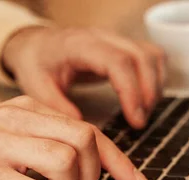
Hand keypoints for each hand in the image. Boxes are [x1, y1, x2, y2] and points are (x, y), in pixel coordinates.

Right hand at [0, 96, 147, 179]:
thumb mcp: (1, 137)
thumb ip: (38, 142)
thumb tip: (85, 166)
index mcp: (24, 110)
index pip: (87, 129)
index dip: (117, 160)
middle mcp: (15, 121)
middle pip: (84, 141)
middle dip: (90, 176)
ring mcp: (0, 145)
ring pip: (66, 163)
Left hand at [1, 27, 165, 128]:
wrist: (33, 45)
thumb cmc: (36, 65)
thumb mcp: (38, 89)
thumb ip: (60, 110)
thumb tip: (85, 133)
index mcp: (79, 46)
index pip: (118, 62)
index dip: (131, 92)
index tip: (135, 120)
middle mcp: (102, 37)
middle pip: (142, 56)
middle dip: (148, 92)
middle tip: (139, 122)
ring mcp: (115, 39)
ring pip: (151, 55)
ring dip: (154, 86)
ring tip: (141, 114)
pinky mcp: (122, 46)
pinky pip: (150, 55)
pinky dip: (155, 78)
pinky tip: (143, 100)